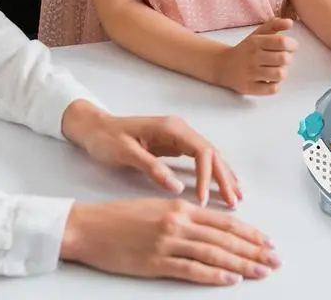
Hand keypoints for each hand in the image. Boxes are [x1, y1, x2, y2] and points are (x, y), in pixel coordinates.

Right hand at [60, 198, 278, 284]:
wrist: (90, 226)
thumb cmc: (122, 217)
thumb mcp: (159, 208)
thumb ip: (187, 216)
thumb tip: (214, 227)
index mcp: (182, 206)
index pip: (225, 222)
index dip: (249, 232)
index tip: (268, 241)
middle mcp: (180, 221)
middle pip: (225, 237)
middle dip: (254, 249)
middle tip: (275, 259)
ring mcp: (168, 242)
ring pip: (214, 253)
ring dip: (241, 263)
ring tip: (261, 270)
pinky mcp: (155, 261)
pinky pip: (191, 269)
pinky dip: (213, 274)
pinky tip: (231, 279)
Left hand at [62, 102, 241, 206]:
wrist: (95, 128)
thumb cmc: (107, 139)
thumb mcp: (126, 153)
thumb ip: (152, 168)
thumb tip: (177, 188)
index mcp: (172, 128)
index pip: (201, 151)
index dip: (206, 176)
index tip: (203, 199)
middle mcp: (181, 129)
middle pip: (212, 153)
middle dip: (224, 177)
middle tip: (234, 201)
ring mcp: (180, 136)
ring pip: (210, 156)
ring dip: (223, 175)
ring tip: (235, 196)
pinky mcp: (176, 145)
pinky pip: (201, 159)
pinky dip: (213, 172)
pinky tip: (222, 183)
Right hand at [214, 17, 297, 95]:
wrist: (223, 65)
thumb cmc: (247, 48)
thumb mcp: (258, 33)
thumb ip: (275, 25)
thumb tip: (290, 22)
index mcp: (256, 41)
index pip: (281, 42)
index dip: (292, 44)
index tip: (291, 46)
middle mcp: (253, 57)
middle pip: (283, 59)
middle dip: (288, 59)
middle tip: (283, 59)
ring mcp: (250, 74)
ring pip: (279, 75)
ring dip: (282, 72)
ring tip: (277, 69)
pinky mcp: (248, 88)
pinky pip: (272, 89)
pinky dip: (275, 85)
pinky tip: (270, 79)